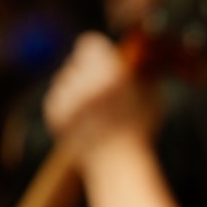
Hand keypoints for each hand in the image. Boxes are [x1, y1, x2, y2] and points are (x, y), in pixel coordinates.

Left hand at [43, 32, 160, 166]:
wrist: (117, 164)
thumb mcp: (151, 96)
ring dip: (78, 88)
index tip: (106, 60)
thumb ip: (141, 72)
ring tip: (96, 107)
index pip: (90, 43)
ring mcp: (66, 97)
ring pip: (65, 79)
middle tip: (102, 86)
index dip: (99, 51)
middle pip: (76, 61)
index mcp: (108, 73)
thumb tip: (138, 58)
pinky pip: (58, 97)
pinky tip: (86, 118)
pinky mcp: (54, 112)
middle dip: (87, 71)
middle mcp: (83, 82)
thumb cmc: (139, 129)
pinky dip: (70, 105)